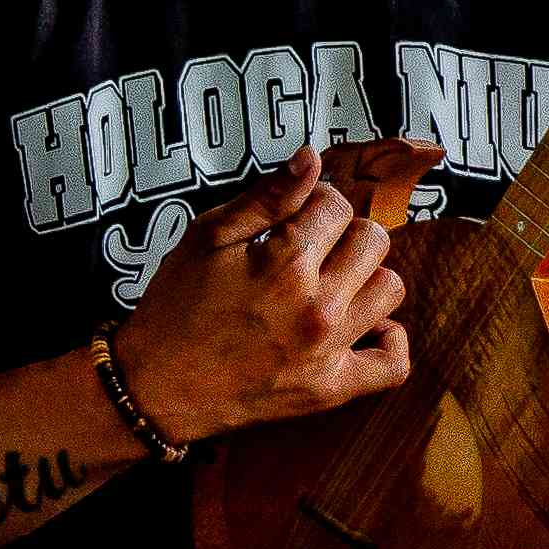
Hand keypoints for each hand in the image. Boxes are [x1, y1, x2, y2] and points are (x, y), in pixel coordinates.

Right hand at [112, 147, 414, 442]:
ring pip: (390, 289)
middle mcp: (316, 304)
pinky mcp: (330, 389)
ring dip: (365, 278)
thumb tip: (312, 158)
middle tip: (311, 248)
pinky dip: (388, 341)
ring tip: (331, 283)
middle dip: (344, 234)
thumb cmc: (175, 307)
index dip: (314, 202)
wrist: (155, 387)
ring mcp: (328, 350)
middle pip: (373, 240)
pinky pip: (393, 364)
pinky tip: (364, 326)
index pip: (335, 204)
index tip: (294, 217)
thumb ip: (265, 198)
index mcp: (284, 261)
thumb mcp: (206, 239)